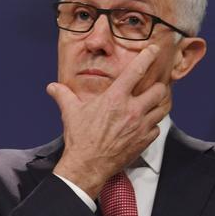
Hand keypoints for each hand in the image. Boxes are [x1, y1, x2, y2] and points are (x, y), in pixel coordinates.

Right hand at [47, 45, 170, 197]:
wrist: (87, 166)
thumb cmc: (80, 138)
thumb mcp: (70, 112)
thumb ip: (63, 95)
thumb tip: (52, 87)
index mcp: (115, 98)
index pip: (136, 71)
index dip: (148, 57)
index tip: (154, 49)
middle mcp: (132, 110)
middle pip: (159, 90)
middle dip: (158, 86)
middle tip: (153, 86)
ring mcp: (141, 126)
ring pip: (162, 108)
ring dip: (159, 104)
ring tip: (153, 102)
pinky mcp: (144, 140)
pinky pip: (157, 127)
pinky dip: (153, 124)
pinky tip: (146, 124)